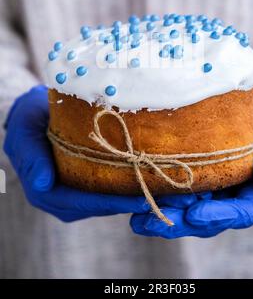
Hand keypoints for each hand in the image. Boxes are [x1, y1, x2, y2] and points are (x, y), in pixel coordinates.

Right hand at [3, 85, 149, 221]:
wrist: (32, 114)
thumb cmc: (27, 122)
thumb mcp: (24, 135)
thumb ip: (32, 159)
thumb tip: (42, 185)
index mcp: (46, 193)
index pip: (82, 203)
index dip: (112, 203)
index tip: (139, 199)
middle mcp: (62, 200)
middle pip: (100, 206)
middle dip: (129, 202)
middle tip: (160, 195)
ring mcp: (75, 193)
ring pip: (107, 201)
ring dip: (131, 195)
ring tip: (160, 188)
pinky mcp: (86, 183)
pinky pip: (108, 188)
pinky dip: (126, 185)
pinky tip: (147, 176)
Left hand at [130, 79, 252, 237]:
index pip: (241, 212)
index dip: (219, 217)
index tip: (195, 214)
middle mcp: (231, 191)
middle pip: (206, 218)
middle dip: (179, 223)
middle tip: (151, 223)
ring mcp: (211, 183)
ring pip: (187, 207)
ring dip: (161, 214)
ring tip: (137, 217)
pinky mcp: (193, 168)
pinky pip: (175, 185)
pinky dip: (156, 191)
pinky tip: (134, 192)